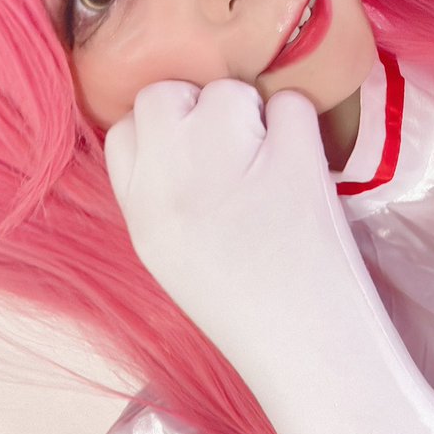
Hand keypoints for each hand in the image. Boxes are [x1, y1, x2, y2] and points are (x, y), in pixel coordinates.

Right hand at [103, 79, 342, 355]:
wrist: (306, 344)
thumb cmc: (242, 303)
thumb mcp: (166, 252)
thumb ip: (157, 189)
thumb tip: (171, 131)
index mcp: (141, 208)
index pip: (126, 128)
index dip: (164, 130)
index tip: (193, 152)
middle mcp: (175, 177)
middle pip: (167, 93)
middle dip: (200, 108)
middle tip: (234, 150)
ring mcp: (233, 161)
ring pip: (229, 89)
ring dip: (252, 113)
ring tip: (271, 163)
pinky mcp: (293, 158)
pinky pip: (289, 103)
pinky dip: (298, 124)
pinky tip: (301, 162)